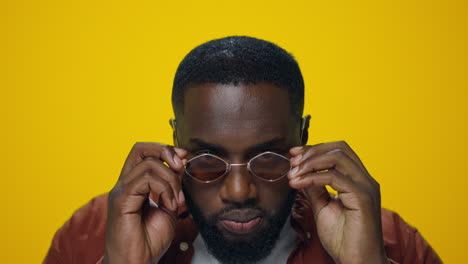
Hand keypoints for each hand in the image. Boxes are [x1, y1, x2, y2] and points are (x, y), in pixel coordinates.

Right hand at [104, 143, 187, 263]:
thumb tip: (181, 164)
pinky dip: (164, 189)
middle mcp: (125, 184)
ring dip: (170, 179)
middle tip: (181, 166)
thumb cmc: (149, 241)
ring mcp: (121, 190)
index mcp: (134, 184)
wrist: (137, 263)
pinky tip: (169, 204)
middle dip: (165, 150)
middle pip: (141, 148)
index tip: (184, 159)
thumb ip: (173, 187)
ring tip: (175, 200)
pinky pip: (147, 180)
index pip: (145, 152)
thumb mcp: (169, 208)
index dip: (166, 150)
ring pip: (149, 163)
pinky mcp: (121, 200)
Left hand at [288, 141, 388, 263]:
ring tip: (293, 173)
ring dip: (310, 162)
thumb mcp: (322, 207)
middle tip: (292, 161)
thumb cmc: (343, 240)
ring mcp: (366, 187)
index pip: (339, 151)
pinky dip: (312, 177)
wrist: (356, 262)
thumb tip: (301, 172)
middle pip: (340, 148)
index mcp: (358, 181)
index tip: (293, 153)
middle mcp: (366, 180)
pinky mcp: (363, 198)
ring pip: (338, 157)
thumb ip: (315, 188)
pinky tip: (298, 183)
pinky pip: (334, 177)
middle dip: (312, 151)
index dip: (315, 148)